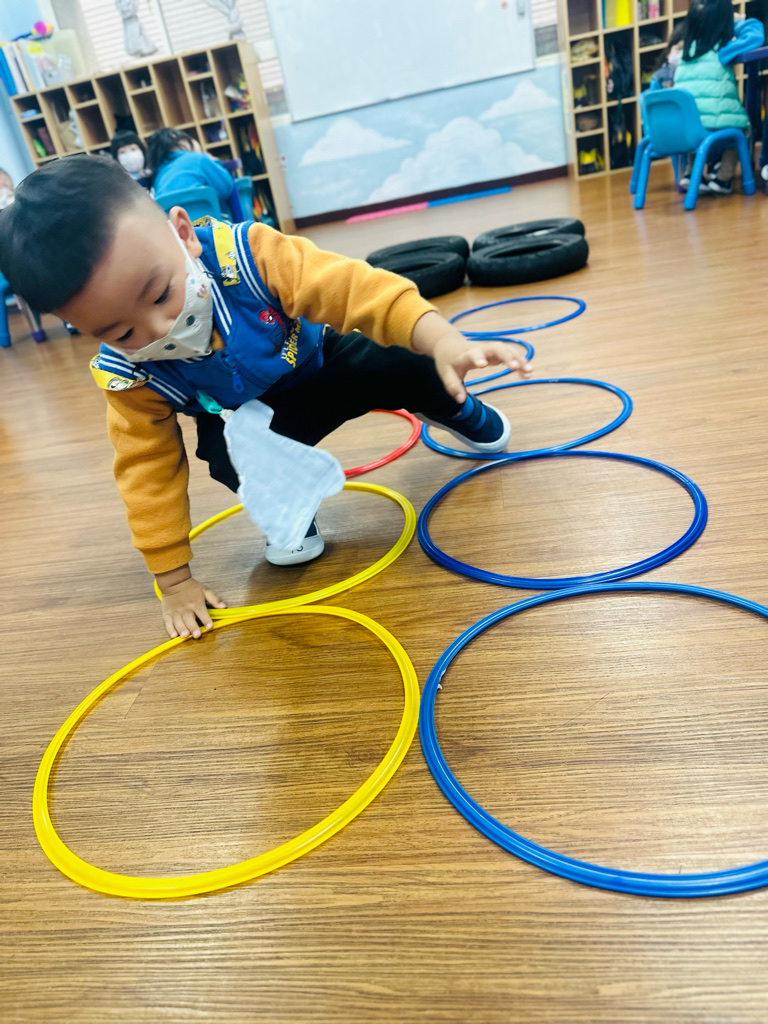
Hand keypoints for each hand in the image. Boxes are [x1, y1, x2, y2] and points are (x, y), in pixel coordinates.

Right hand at [156, 565, 226, 638]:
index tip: (210, 626)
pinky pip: (168, 623)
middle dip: (193, 627)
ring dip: (181, 629)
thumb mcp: (205, 590)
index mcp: (196, 603)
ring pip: (178, 622)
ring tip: (185, 635)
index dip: (206, 619)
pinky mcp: (167, 614)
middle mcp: (185, 608)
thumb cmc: (191, 588)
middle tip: (197, 635)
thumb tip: (224, 606)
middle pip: (189, 619)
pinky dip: (170, 629)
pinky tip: (174, 635)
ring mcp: (175, 612)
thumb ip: (215, 599)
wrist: (174, 582)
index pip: (202, 612)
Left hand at [411, 312, 531, 403]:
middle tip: (517, 367)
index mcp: (465, 355)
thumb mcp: (445, 374)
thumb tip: (461, 401)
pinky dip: (519, 361)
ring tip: (529, 372)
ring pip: (507, 350)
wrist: (450, 345)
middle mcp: (480, 349)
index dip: (477, 358)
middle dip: (507, 356)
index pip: (472, 354)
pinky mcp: (496, 351)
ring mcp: (489, 349)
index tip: (483, 365)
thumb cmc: (448, 361)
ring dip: (518, 358)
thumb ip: (453, 387)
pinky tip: (528, 373)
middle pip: (496, 348)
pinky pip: (510, 354)